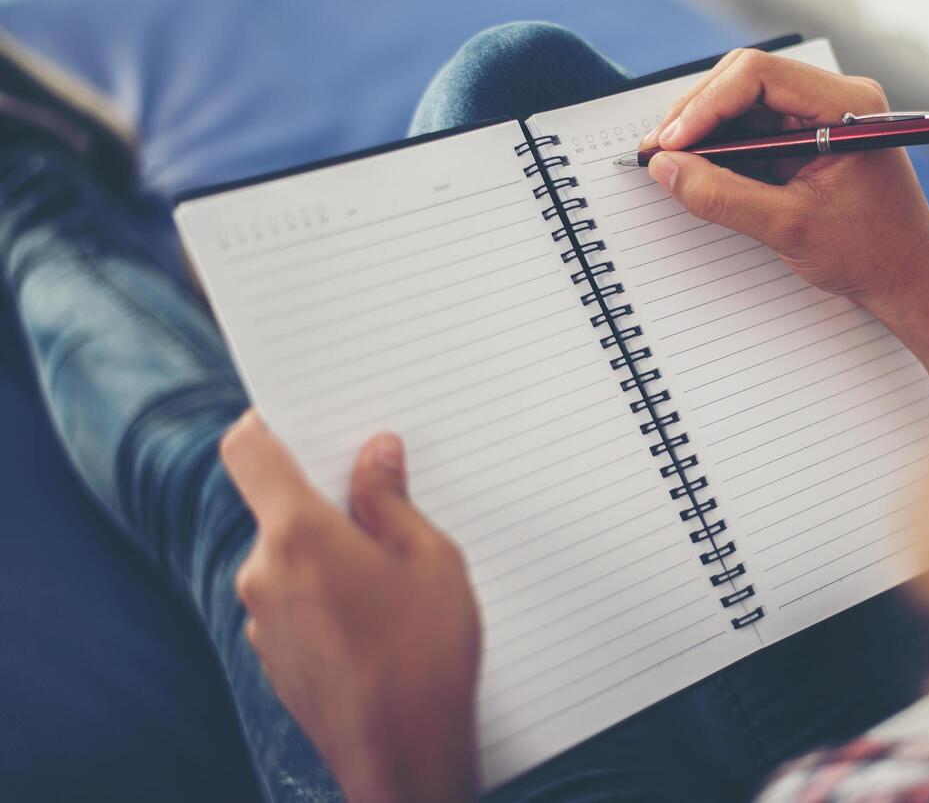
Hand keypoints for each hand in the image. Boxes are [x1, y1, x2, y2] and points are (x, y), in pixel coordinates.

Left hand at [221, 411, 479, 802]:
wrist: (403, 761)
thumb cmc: (423, 657)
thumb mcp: (429, 558)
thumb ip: (390, 499)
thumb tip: (374, 455)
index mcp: (296, 534)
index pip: (249, 450)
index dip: (270, 423)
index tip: (303, 417)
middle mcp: (262, 573)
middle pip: (278, 507)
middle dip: (329, 498)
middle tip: (389, 501)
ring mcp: (261, 622)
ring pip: (290, 558)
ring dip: (331, 552)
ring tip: (396, 573)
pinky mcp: (274, 658)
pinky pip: (294, 602)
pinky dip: (327, 594)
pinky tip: (380, 616)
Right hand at [641, 50, 928, 407]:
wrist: (912, 284)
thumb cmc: (872, 255)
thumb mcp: (789, 228)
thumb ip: (723, 196)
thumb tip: (666, 169)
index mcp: (847, 103)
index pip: (758, 74)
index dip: (705, 105)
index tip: (671, 144)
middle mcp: (836, 98)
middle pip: (746, 80)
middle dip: (697, 114)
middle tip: (657, 152)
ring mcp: (823, 118)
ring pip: (745, 104)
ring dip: (704, 131)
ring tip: (667, 162)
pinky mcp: (811, 141)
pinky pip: (755, 130)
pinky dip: (721, 148)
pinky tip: (695, 170)